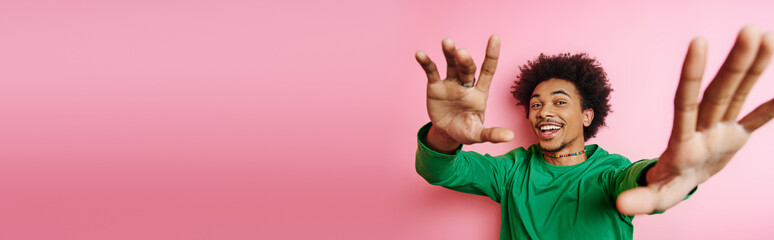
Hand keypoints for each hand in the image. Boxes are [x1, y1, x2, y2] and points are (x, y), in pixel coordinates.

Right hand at [415, 35, 513, 148]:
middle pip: (467, 68)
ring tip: (447, 43)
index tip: (494, 37)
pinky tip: (420, 54)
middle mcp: (466, 84)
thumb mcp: (478, 134)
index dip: (491, 55)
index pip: (488, 70)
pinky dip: (426, 62)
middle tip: (461, 52)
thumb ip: (492, 134)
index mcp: (479, 93)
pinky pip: (431, 72)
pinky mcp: (435, 86)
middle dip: (464, 60)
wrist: (447, 133)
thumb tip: (510, 136)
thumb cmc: (466, 130)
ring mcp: (450, 83)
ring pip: (451, 65)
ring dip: (449, 53)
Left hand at [617, 26, 773, 214]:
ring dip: (753, 68)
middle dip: (735, 63)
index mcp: (683, 141)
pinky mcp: (735, 137)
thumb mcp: (654, 196)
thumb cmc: (663, 186)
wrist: (677, 183)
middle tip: (749, 31)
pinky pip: (757, 118)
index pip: (686, 101)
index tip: (698, 42)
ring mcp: (720, 130)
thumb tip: (621, 205)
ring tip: (765, 37)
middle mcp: (703, 128)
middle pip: (719, 92)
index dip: (691, 74)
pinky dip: (772, 106)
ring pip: (738, 95)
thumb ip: (641, 199)